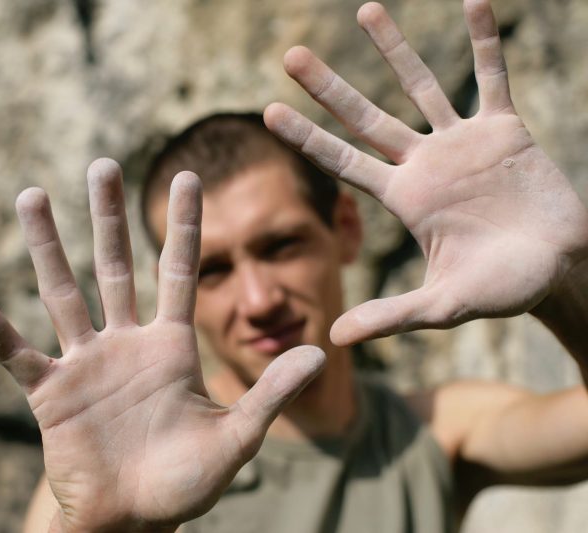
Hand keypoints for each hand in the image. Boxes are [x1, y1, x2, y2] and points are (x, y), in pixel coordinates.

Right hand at [0, 159, 324, 531]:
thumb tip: (316, 351)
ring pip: (63, 293)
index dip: (184, 225)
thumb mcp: (236, 437)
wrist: (134, 521)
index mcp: (172, 346)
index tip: (187, 175)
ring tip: (33, 196)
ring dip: (47, 247)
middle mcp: (126, 343)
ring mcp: (86, 363)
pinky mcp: (50, 392)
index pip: (178, 271)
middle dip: (109, 217)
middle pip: (115, 266)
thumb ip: (270, 393)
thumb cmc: (186, 483)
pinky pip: (16, 351)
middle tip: (103, 165)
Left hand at [264, 0, 587, 345]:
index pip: (342, 162)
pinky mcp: (505, 129)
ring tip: (364, 11)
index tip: (269, 111)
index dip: (306, 138)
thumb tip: (334, 339)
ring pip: (420, 86)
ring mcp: (462, 143)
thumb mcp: (442, 305)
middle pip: (364, 117)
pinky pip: (492, 76)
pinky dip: (485, 41)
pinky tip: (474, 1)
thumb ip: (391, 316)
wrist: (557, 270)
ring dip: (394, 50)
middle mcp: (423, 164)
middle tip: (288, 54)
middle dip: (327, 87)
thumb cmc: (500, 290)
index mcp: (403, 199)